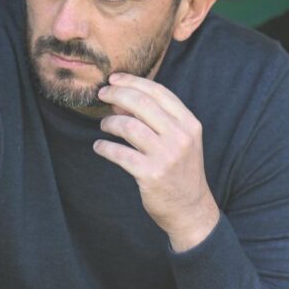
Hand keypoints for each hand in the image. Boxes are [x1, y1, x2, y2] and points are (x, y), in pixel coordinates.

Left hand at [94, 72, 218, 250]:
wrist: (190, 208)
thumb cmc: (180, 170)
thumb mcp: (178, 140)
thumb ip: (155, 118)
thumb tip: (120, 100)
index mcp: (189, 123)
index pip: (159, 92)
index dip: (133, 81)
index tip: (114, 79)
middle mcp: (180, 137)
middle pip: (141, 103)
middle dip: (116, 94)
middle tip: (102, 95)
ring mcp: (166, 156)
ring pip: (128, 126)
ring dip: (109, 122)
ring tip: (104, 125)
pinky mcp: (151, 174)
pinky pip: (119, 153)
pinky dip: (104, 147)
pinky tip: (99, 147)